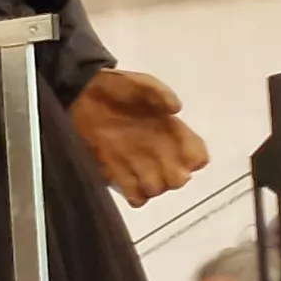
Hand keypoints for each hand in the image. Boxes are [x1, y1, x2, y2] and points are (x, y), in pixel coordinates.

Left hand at [73, 69, 205, 207]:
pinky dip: (134, 193)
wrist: (83, 95)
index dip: (194, 158)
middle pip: (179, 178)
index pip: (197, 155)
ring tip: (139, 170)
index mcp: (172, 131)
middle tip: (160, 164)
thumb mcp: (140, 83)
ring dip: (153, 185)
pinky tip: (124, 179)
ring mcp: (139, 165)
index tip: (184, 155)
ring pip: (157, 190)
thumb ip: (159, 93)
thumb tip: (176, 109)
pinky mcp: (118, 174)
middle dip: (173, 176)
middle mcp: (161, 152)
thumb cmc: (116, 88)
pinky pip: (135, 197)